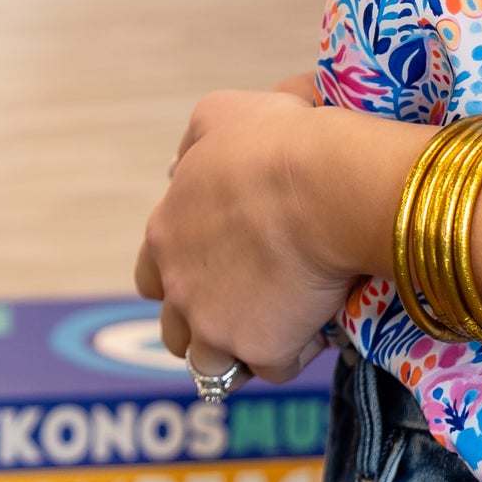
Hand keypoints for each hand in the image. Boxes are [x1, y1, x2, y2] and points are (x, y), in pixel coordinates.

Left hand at [136, 88, 370, 386]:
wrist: (328, 184)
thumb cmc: (281, 141)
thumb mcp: (222, 113)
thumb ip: (197, 141)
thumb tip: (182, 161)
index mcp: (166, 232)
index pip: (153, 274)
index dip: (187, 273)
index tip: (226, 264)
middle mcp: (178, 285)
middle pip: (175, 329)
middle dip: (205, 323)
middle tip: (251, 304)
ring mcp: (214, 323)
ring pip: (212, 363)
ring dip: (241, 349)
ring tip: (283, 326)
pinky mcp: (259, 348)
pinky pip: (274, 367)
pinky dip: (294, 353)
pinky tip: (320, 324)